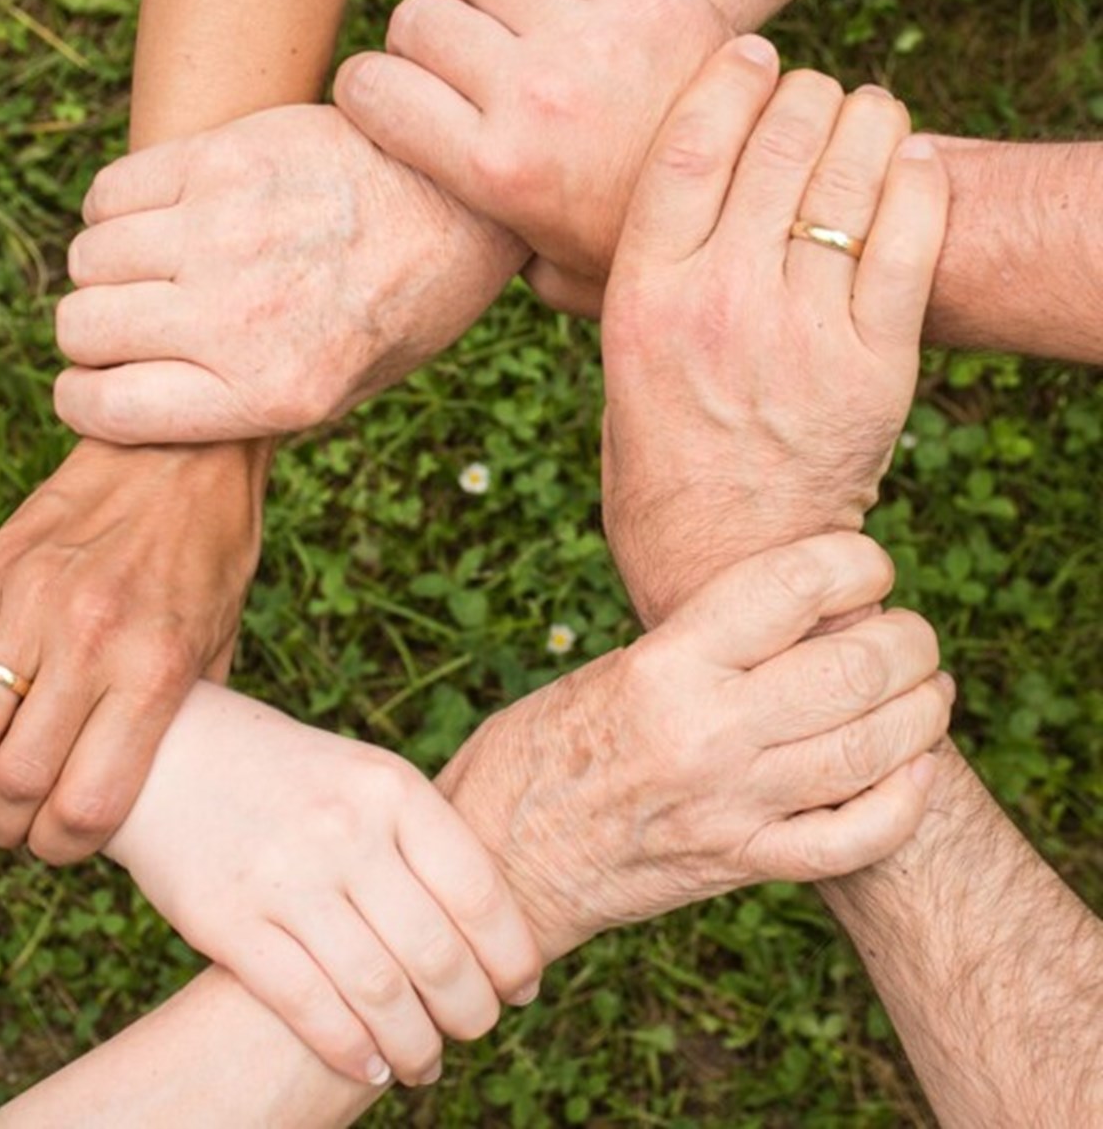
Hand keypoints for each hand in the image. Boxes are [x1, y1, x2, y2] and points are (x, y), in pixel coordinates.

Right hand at [0, 439, 266, 861]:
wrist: (182, 450)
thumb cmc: (212, 553)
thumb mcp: (222, 642)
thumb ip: (184, 716)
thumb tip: (151, 786)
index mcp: (156, 670)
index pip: (87, 803)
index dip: (63, 848)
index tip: (61, 846)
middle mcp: (90, 642)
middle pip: (13, 782)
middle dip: (2, 829)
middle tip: (8, 829)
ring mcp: (32, 605)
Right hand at [53, 104, 525, 443]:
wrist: (461, 202)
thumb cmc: (403, 306)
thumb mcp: (343, 390)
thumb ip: (244, 402)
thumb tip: (144, 400)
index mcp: (272, 392)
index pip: (105, 409)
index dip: (84, 401)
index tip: (94, 386)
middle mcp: (239, 318)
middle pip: (82, 328)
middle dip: (94, 335)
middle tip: (134, 324)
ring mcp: (226, 233)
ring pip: (88, 258)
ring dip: (107, 270)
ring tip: (155, 267)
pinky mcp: (223, 160)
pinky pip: (111, 191)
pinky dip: (116, 210)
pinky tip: (162, 216)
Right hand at [108, 687, 541, 1088]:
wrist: (173, 752)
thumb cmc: (290, 774)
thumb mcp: (365, 776)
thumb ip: (421, 838)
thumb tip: (492, 929)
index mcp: (391, 788)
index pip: (477, 891)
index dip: (511, 954)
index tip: (522, 988)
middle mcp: (345, 830)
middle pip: (436, 951)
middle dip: (471, 1010)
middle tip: (477, 1030)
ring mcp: (285, 876)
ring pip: (378, 991)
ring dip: (416, 1045)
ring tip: (427, 1063)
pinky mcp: (228, 920)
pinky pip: (307, 1004)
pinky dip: (350, 1050)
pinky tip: (371, 1067)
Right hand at [335, 0, 727, 305]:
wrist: (754, 208)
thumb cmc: (639, 249)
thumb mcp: (553, 278)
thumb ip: (490, 252)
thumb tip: (446, 235)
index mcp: (496, 173)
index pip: (371, 89)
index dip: (366, 89)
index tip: (386, 98)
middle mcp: (533, 97)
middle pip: (418, 19)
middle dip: (422, 44)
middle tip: (458, 70)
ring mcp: (591, 37)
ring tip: (515, 30)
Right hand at [437, 533, 949, 960]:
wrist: (500, 858)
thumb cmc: (540, 747)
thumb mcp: (611, 668)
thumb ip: (703, 645)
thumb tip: (799, 615)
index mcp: (664, 666)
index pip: (792, 586)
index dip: (855, 562)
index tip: (867, 564)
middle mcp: (706, 732)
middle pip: (855, 668)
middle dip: (908, 640)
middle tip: (909, 633)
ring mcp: (731, 806)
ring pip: (873, 750)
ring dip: (922, 711)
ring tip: (927, 689)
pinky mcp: (741, 864)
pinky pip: (853, 839)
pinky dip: (904, 802)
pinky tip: (914, 769)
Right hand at [600, 37, 948, 624]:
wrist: (727, 562)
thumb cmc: (659, 465)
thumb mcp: (615, 369)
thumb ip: (614, 289)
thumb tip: (580, 226)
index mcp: (643, 300)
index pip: (689, 145)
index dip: (728, 78)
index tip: (750, 50)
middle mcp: (719, 304)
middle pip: (778, 141)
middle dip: (803, 92)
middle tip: (811, 93)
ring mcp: (801, 333)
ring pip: (850, 174)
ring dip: (866, 121)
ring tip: (865, 116)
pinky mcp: (874, 365)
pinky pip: (910, 236)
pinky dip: (916, 180)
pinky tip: (908, 163)